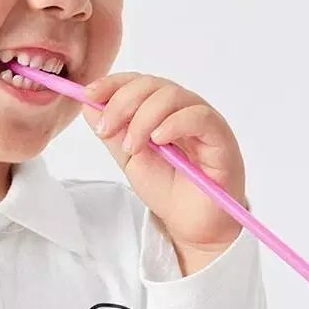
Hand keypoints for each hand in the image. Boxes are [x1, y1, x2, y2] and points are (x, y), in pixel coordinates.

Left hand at [79, 70, 247, 254]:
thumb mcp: (129, 159)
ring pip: (173, 96)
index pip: (138, 83)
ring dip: (143, 118)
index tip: (89, 95)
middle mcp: (183, 109)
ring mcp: (203, 121)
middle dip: (122, 103)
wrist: (190, 224)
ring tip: (132, 147)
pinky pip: (199, 117)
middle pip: (153, 85)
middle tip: (106, 130)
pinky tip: (158, 141)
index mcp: (162, 111)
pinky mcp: (220, 137)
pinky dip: (174, 124)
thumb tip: (88, 105)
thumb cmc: (167, 190)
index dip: (113, 84)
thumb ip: (113, 134)